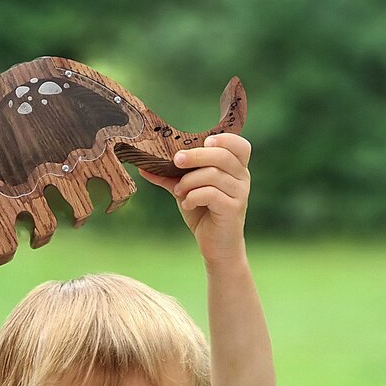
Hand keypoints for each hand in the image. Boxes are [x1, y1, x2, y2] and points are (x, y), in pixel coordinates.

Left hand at [138, 134, 250, 265]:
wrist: (217, 246)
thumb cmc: (204, 214)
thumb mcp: (186, 191)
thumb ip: (170, 177)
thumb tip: (144, 166)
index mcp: (235, 168)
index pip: (239, 145)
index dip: (224, 138)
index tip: (204, 141)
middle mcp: (242, 178)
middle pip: (222, 156)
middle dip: (195, 156)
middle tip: (176, 161)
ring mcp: (239, 193)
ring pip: (213, 175)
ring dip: (189, 181)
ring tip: (178, 192)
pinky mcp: (232, 209)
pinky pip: (211, 194)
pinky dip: (194, 196)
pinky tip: (186, 204)